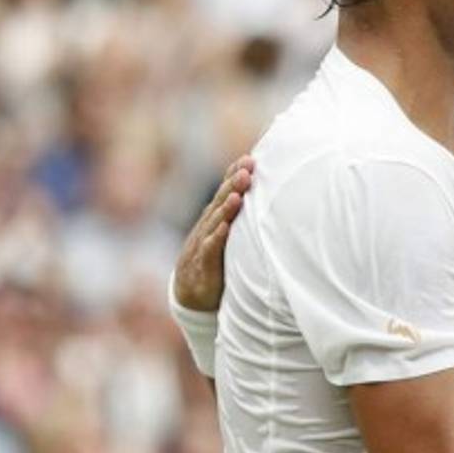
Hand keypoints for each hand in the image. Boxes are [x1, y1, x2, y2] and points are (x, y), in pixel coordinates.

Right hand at [173, 155, 253, 311]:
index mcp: (217, 217)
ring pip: (215, 222)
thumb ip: (241, 215)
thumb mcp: (229, 234)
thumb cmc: (217, 259)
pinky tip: (224, 227)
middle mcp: (209, 226)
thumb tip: (262, 194)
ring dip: (227, 207)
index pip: (226, 191)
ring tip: (237, 194)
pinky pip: (210, 249)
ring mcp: (204, 244)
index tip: (250, 158)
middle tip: (247, 168)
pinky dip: (217, 237)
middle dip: (234, 183)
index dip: (235, 174)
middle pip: (221, 201)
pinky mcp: (203, 264)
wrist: (191, 294)